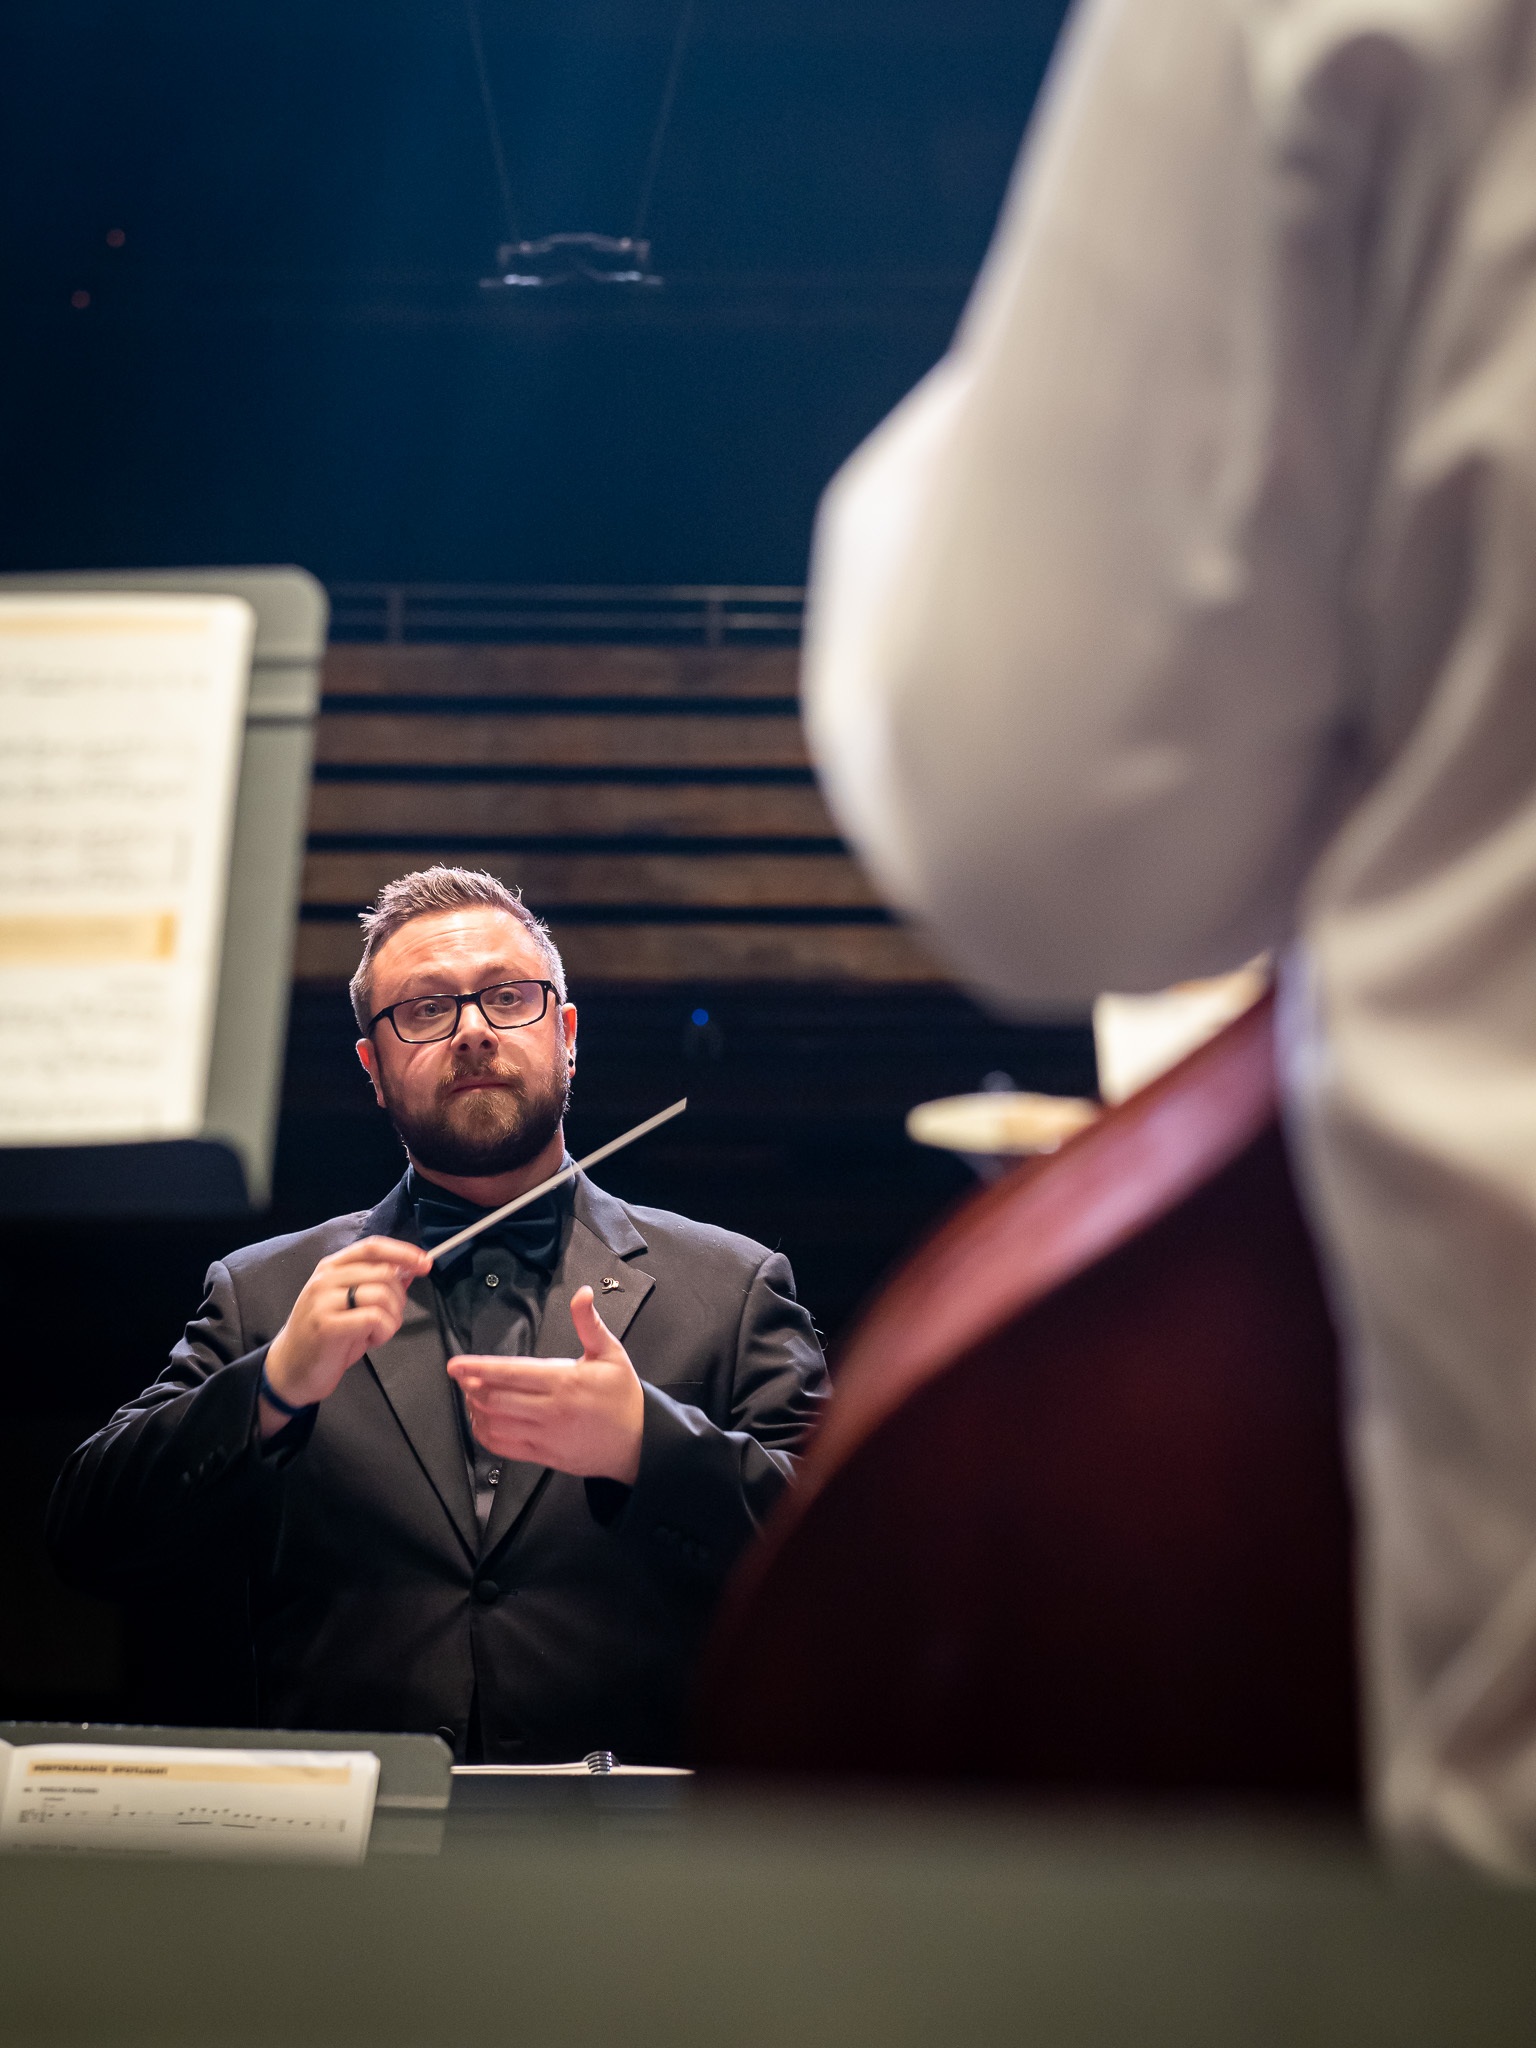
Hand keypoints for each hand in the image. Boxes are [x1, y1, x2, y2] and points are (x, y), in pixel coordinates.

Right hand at [260, 1235, 431, 1437]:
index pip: (372, 1247)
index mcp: (331, 1267)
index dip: (403, 1252)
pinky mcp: (327, 1325)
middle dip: (399, 1297)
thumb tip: (409, 1269)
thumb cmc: (326, 1337)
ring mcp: (323, 1301)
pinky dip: (384, 1331)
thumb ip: (376, 1285)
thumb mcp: (352, 1305)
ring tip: (379, 1332)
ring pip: (381, 1294)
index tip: (425, 1263)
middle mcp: (325, 1278)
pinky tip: (372, 1341)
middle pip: (383, 1272)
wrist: (291, 1370)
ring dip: (392, 1318)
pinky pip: (374, 1317)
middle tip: (391, 1318)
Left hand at [446, 1285, 644, 1484]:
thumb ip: (589, 1323)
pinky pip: (504, 1448)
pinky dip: (485, 1435)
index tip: (455, 1364)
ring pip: (495, 1424)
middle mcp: (550, 1410)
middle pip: (494, 1399)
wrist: (639, 1443)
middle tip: (463, 1376)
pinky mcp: (543, 1456)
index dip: (478, 1367)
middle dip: (471, 1387)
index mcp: (564, 1380)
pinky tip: (483, 1422)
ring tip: (471, 1396)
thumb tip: (582, 1293)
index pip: (510, 1373)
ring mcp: (545, 1436)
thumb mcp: (611, 1353)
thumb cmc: (623, 1396)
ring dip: (475, 1410)